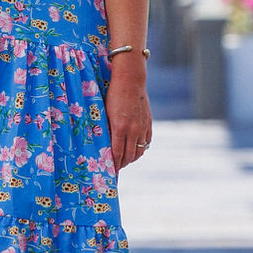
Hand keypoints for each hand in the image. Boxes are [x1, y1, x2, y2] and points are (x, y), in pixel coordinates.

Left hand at [105, 51, 151, 171]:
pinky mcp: (149, 124)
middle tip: (116, 167)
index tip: (110, 171)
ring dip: (132, 158)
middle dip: (122, 164)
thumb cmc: (114, 95)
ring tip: (125, 160)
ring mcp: (142, 127)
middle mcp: (133, 130)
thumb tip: (103, 143)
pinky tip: (135, 149)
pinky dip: (141, 149)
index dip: (114, 165)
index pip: (117, 153)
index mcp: (120, 127)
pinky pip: (147, 142)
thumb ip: (106, 128)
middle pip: (129, 156)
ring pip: (139, 151)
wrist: (131, 81)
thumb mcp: (106, 112)